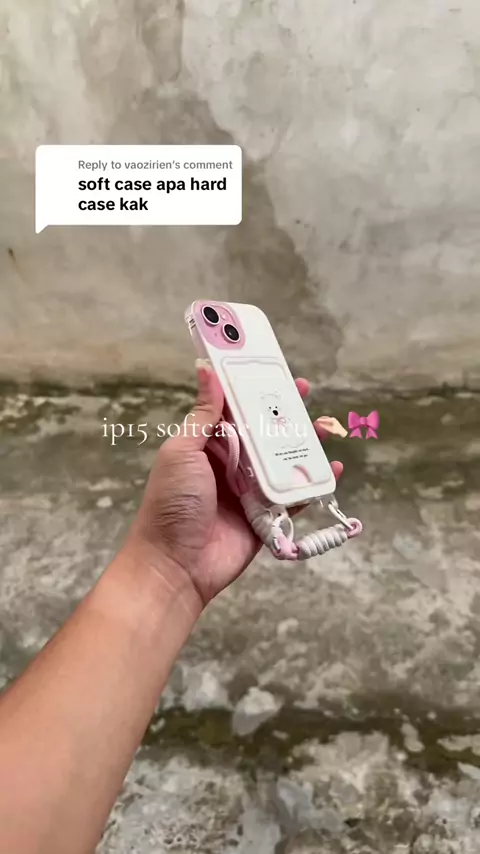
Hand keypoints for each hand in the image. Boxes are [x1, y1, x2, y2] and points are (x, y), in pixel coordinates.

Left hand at [127, 361, 342, 607]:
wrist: (175, 564)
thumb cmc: (173, 502)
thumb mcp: (182, 451)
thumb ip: (203, 414)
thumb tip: (205, 368)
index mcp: (207, 446)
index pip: (236, 412)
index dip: (255, 391)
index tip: (276, 372)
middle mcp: (230, 465)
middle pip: (264, 434)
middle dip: (286, 414)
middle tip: (308, 394)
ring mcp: (250, 492)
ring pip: (283, 462)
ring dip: (305, 444)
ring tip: (326, 428)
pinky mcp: (266, 517)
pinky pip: (294, 497)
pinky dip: (314, 484)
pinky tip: (333, 470)